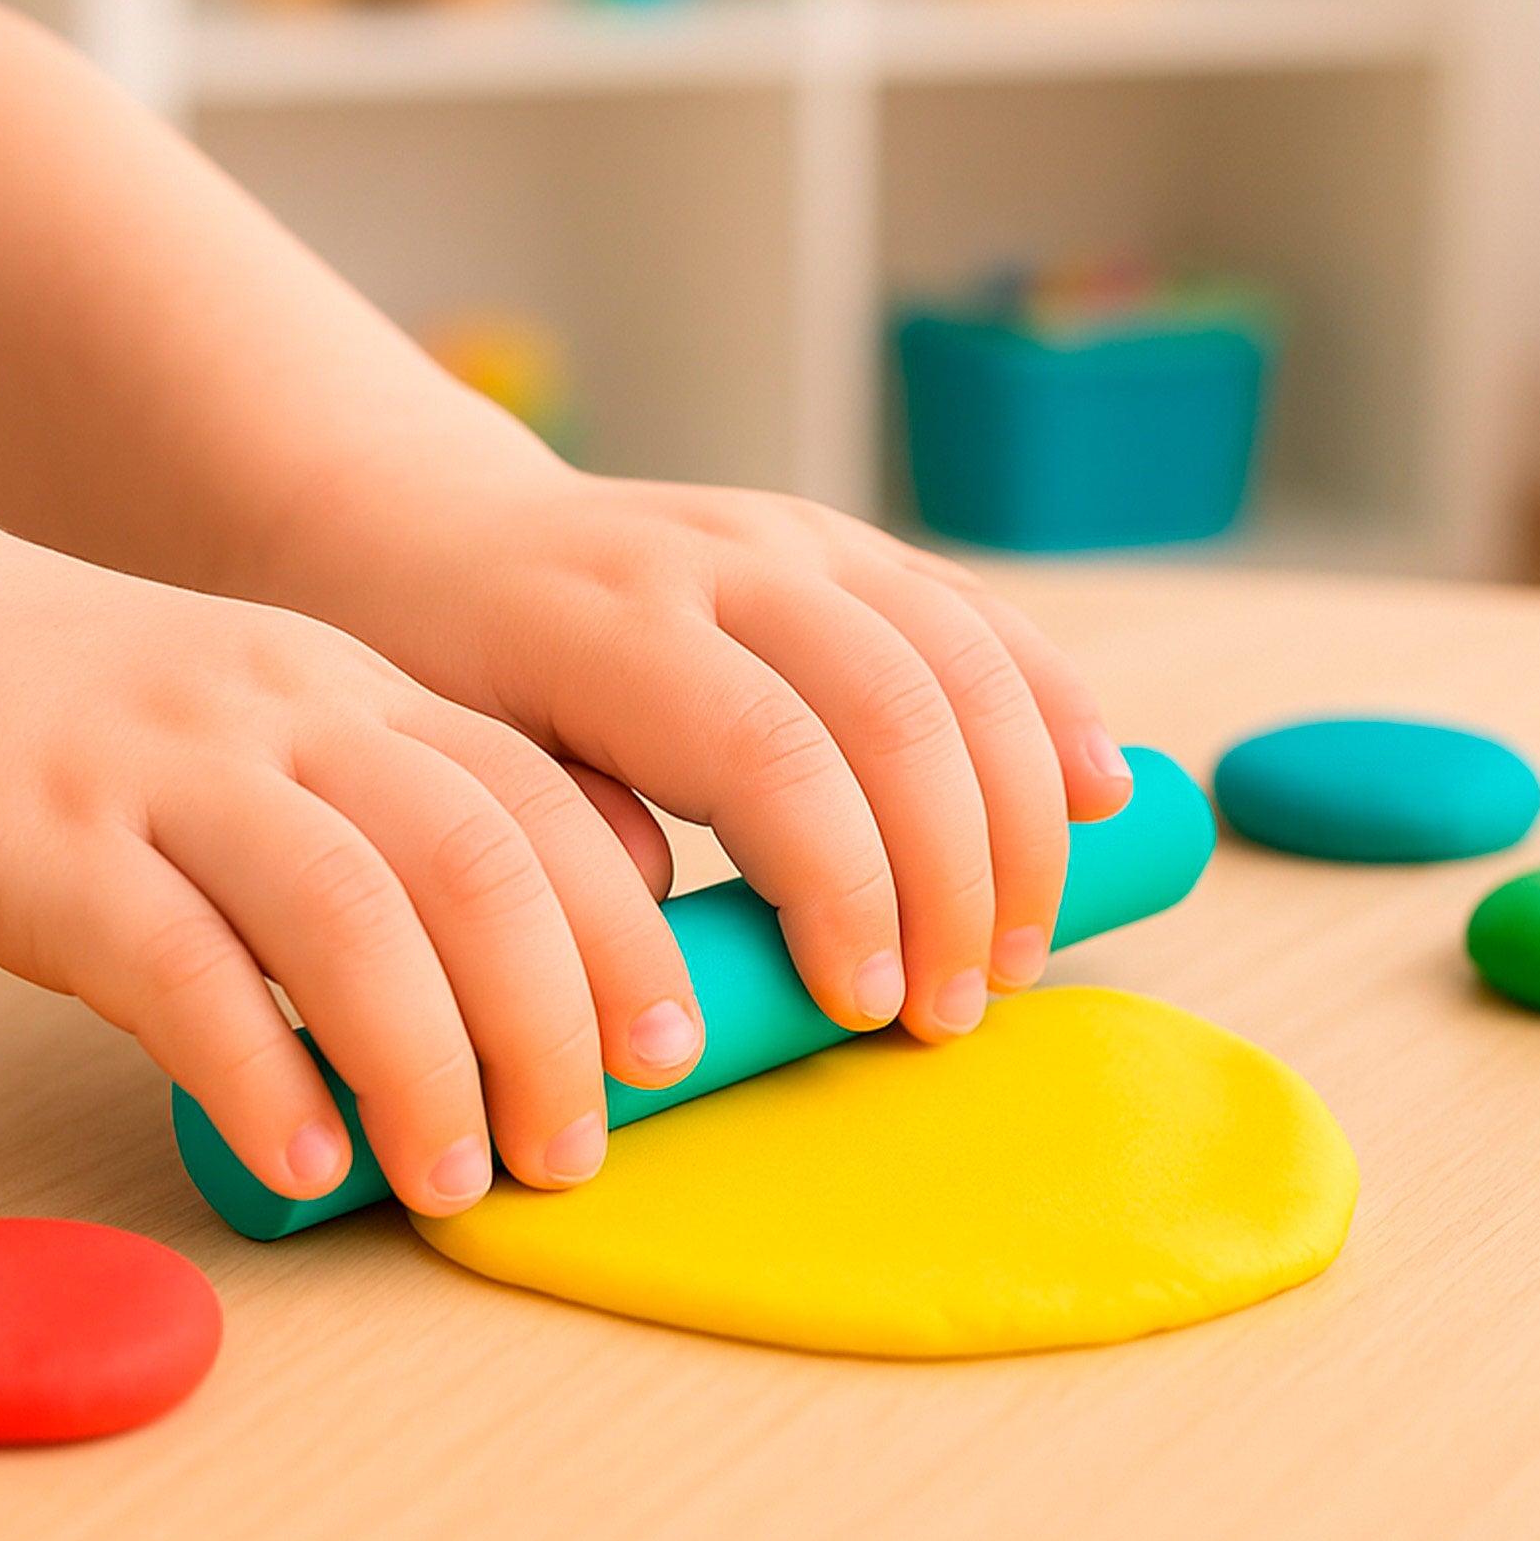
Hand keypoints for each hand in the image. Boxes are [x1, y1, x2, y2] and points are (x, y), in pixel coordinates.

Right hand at [0, 492, 702, 1214]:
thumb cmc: (123, 729)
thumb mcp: (290, 738)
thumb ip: (409, 827)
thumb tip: (556, 974)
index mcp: (368, 695)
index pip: (540, 806)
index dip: (623, 936)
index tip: (669, 1050)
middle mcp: (291, 717)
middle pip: (476, 862)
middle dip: (553, 1018)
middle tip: (572, 1146)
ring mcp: (168, 774)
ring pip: (348, 913)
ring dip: (425, 1064)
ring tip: (454, 1178)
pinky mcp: (45, 848)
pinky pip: (178, 968)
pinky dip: (260, 1076)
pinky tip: (304, 1161)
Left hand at [263, 460, 1134, 1042]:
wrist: (444, 534)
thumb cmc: (448, 682)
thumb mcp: (466, 771)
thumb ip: (573, 851)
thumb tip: (688, 955)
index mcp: (613, 627)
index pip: (770, 754)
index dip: (845, 886)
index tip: (869, 1006)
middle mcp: (723, 561)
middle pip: (893, 709)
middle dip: (955, 872)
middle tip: (960, 1004)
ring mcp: (796, 538)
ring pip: (957, 657)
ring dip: (1020, 810)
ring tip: (1022, 942)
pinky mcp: (844, 541)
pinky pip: (976, 613)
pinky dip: (1049, 701)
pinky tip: (1095, 787)